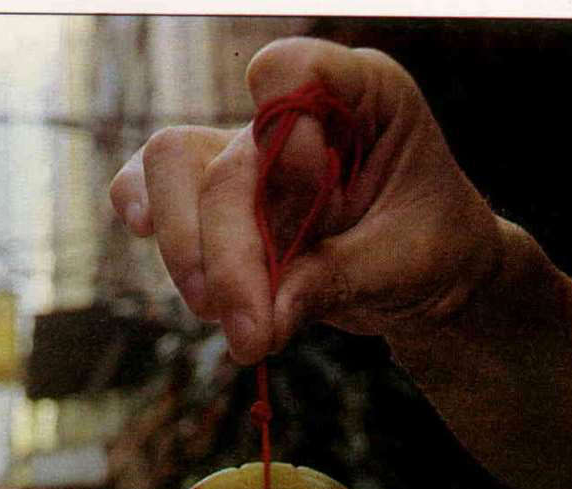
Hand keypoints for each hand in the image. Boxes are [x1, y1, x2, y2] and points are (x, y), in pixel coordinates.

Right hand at [109, 37, 500, 365]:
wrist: (419, 273)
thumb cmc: (427, 248)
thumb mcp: (407, 263)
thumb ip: (340, 276)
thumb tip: (270, 315)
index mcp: (360, 98)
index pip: (296, 69)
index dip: (286, 125)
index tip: (311, 183)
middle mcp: (292, 116)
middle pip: (227, 163)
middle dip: (230, 257)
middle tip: (253, 335)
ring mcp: (243, 151)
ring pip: (171, 169)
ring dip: (187, 255)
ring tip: (232, 323)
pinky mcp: (209, 194)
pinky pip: (146, 184)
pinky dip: (143, 214)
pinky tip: (150, 245)